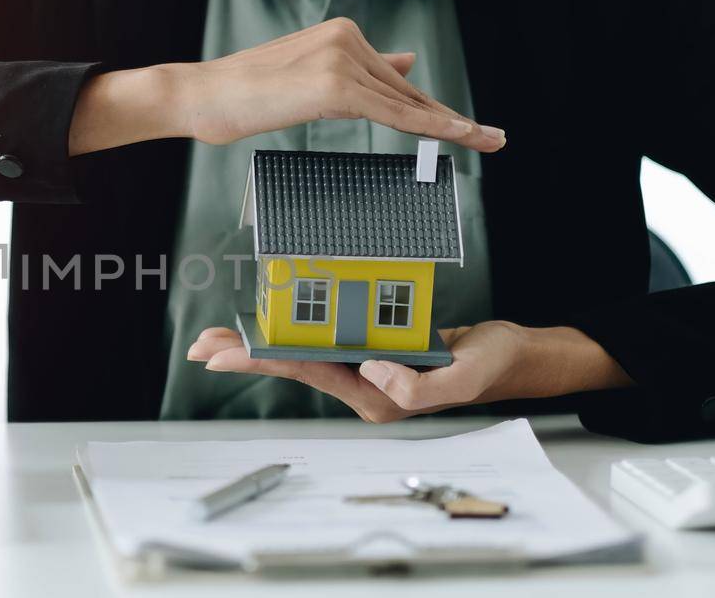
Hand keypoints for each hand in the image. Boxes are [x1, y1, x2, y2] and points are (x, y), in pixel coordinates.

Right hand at [68, 17, 505, 155]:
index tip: (468, 125)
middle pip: (408, 91)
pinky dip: (426, 127)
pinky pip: (390, 113)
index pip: (396, 81)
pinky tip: (454, 136)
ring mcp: (340, 58)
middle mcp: (345, 39)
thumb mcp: (306, 81)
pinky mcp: (334, 84)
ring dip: (451, 125)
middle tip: (493, 138)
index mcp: (340, 35)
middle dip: (452, 118)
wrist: (203, 96)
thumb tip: (407, 63)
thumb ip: (357, 74)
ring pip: (405, 103)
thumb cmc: (243, 95)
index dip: (434, 107)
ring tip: (485, 141)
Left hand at [186, 322, 632, 421]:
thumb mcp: (465, 377)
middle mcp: (364, 384)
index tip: (226, 352)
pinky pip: (325, 334)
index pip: (308, 370)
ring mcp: (366, 366)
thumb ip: (421, 388)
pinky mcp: (373, 345)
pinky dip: (294, 325)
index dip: (265, 357)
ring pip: (303, 350)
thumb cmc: (493, 365)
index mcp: (377, 395)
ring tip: (220, 338)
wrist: (513, 356)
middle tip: (202, 345)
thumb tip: (373, 372)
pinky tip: (271, 319)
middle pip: (293, 362)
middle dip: (246, 353)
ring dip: (261, 342)